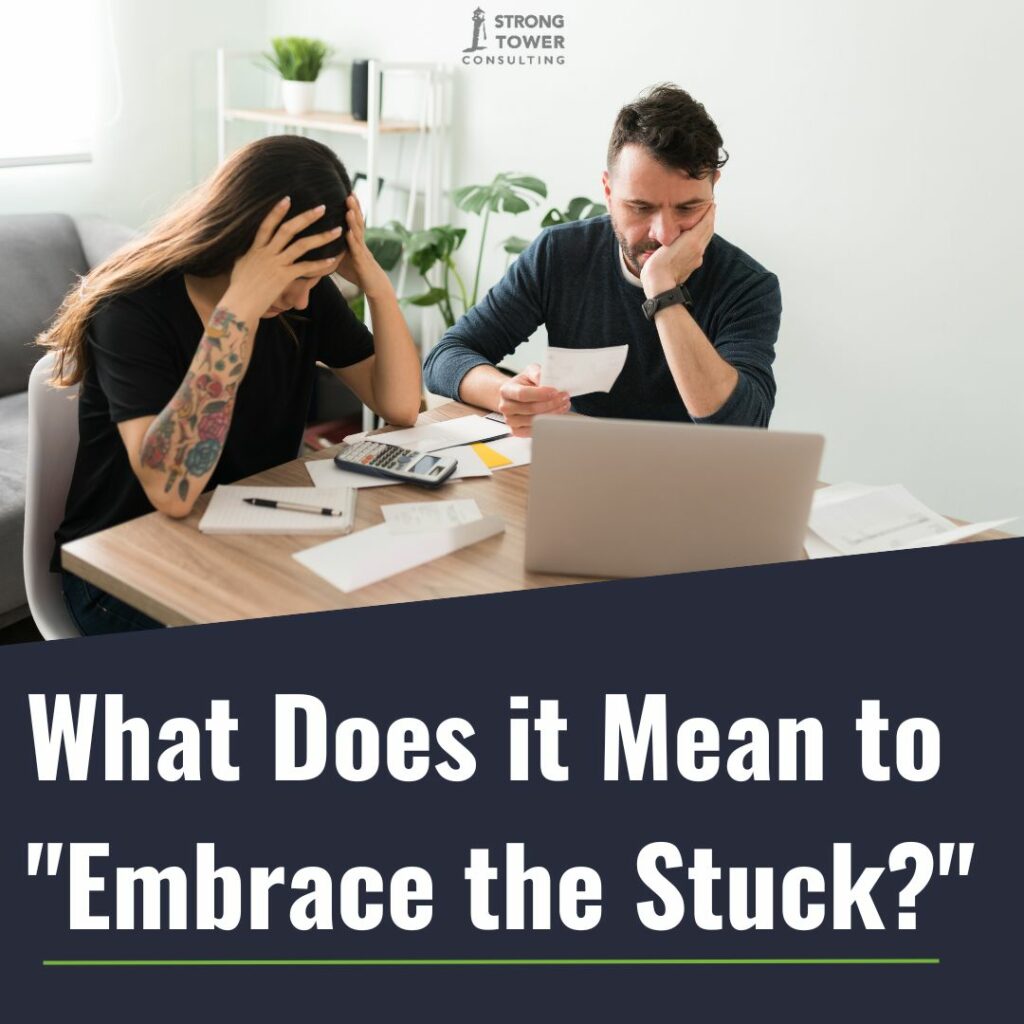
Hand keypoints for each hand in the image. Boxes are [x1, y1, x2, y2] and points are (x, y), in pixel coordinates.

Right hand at [227, 197, 341, 316]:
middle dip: (306, 217)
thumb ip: (248, 254)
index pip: (267, 224)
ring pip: (301, 245)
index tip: (288, 198)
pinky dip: (320, 264)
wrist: (239, 306)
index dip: (277, 211)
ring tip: (337, 231)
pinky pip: (305, 268)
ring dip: (321, 237)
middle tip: (322, 208)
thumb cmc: (239, 288)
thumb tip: (248, 248)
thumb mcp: (240, 265)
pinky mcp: (283, 277)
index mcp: (256, 248)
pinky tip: (333, 260)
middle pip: (288, 229)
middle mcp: (266, 253)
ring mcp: (275, 264)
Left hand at [336, 194, 391, 299]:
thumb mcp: (341, 255)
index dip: (350, 206)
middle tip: (349, 191)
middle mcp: (359, 242)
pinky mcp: (362, 263)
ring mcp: (362, 251)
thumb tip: (314, 238)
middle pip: (357, 221)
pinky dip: (352, 241)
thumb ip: (332, 245)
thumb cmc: (357, 271)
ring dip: (353, 219)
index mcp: (354, 239)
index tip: (345, 190)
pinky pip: (356, 251)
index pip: (352, 219)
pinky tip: (348, 233)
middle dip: (353, 206)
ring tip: (349, 207)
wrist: (374, 287)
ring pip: (358, 232)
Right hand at [497, 363, 569, 437]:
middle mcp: (506, 407)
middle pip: (530, 409)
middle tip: (564, 397)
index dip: (540, 394)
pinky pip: (534, 431)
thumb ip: (536, 372)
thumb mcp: (529, 372)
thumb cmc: (524, 384)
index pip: (523, 394)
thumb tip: (543, 377)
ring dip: (552, 413)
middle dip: (551, 403)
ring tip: (563, 405)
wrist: (516, 395)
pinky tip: (556, 415)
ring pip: (534, 421)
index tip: (555, 391)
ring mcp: (510, 421)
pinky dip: (547, 424)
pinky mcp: (517, 431)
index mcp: (506, 391)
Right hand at [640, 202, 715, 297]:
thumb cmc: (657, 265)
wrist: (660, 285)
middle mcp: (698, 248)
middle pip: (709, 230)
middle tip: (710, 208)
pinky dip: (701, 239)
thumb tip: (682, 229)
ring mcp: (697, 258)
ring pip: (706, 239)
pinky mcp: (693, 265)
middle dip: (710, 218)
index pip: (706, 221)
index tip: (711, 203)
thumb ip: (678, 235)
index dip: (709, 211)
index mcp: (693, 240)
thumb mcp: (666, 243)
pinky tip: (695, 238)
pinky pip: (700, 248)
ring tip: (705, 220)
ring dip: (707, 229)